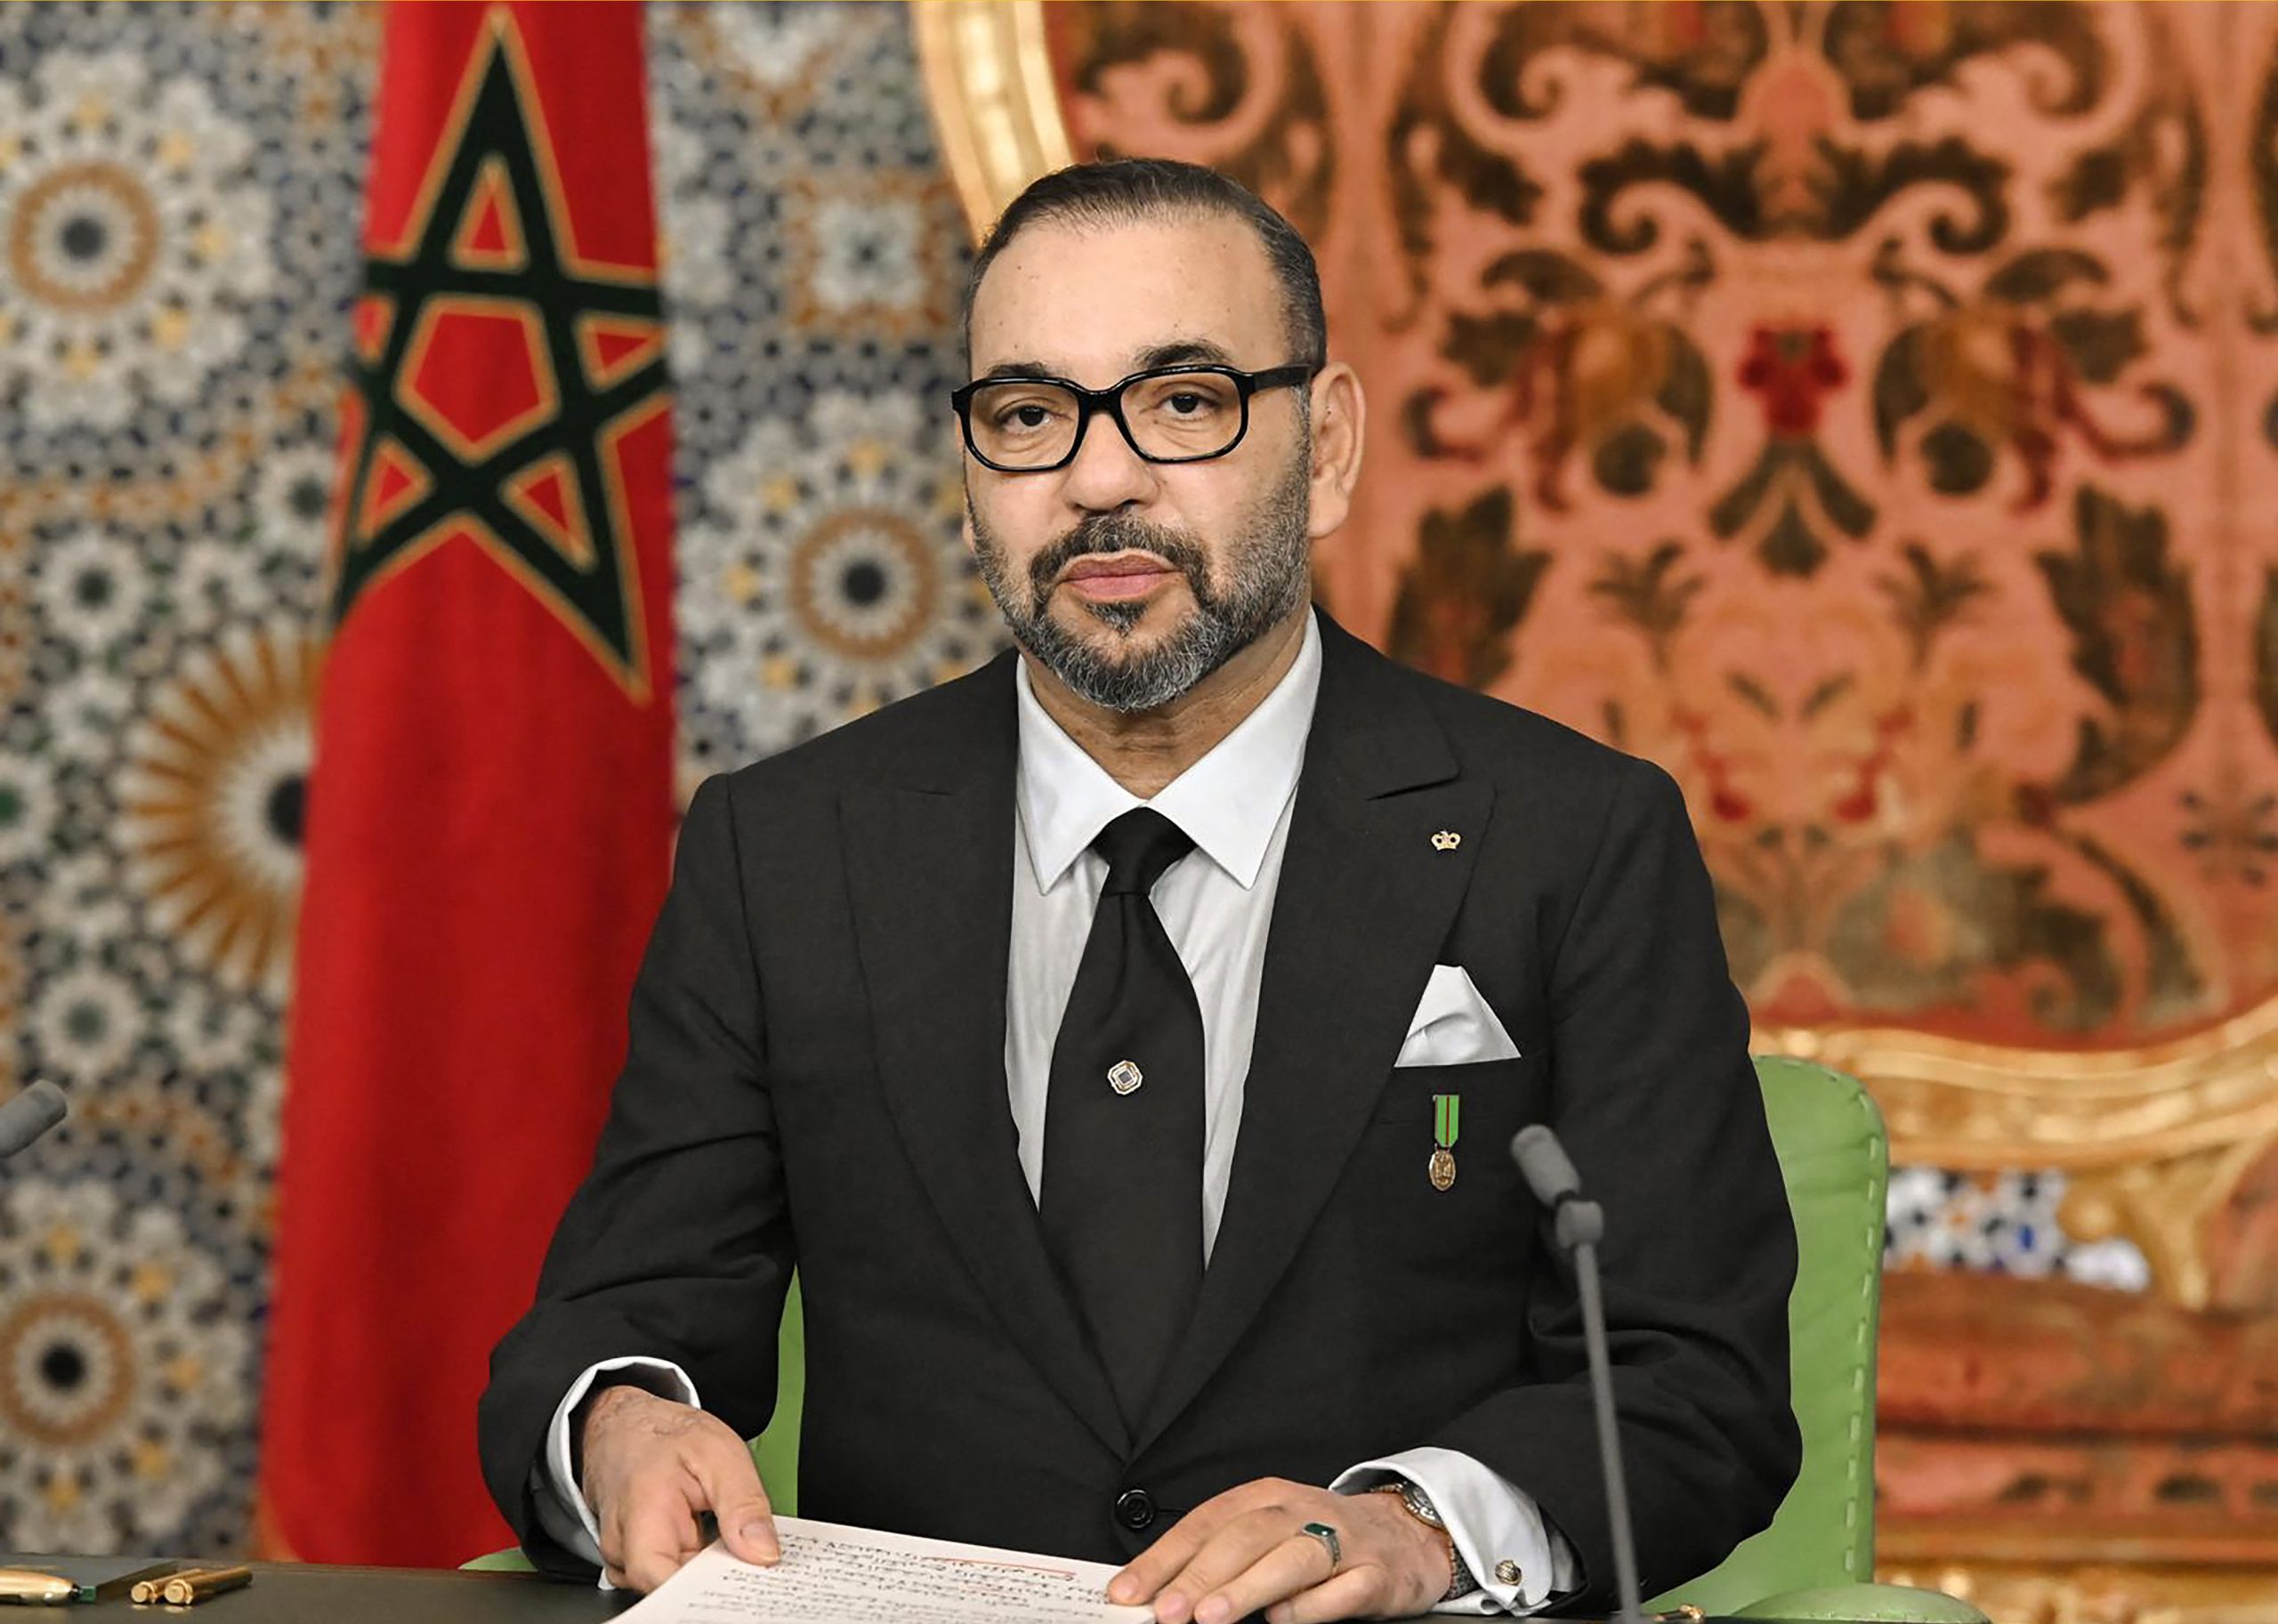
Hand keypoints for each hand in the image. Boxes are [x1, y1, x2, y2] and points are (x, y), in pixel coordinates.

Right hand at [579, 1386, 779, 1591]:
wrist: (623, 1427)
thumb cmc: (664, 1436)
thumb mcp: (719, 1452)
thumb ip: (743, 1503)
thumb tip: (762, 1552)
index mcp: (642, 1515)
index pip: (663, 1582)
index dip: (704, 1593)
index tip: (742, 1582)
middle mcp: (623, 1546)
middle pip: (670, 1590)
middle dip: (712, 1583)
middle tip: (750, 1565)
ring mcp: (624, 1558)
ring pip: (670, 1586)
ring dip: (703, 1574)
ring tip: (728, 1545)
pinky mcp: (633, 1562)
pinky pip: (666, 1577)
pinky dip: (693, 1568)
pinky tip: (709, 1548)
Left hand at [1107, 1478, 1450, 1623]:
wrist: (1407, 1537)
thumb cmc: (1322, 1539)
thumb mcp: (1270, 1534)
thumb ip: (1219, 1558)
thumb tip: (1157, 1593)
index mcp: (1267, 1496)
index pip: (1205, 1522)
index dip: (1164, 1557)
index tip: (1130, 1592)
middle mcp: (1303, 1511)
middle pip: (1245, 1537)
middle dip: (1200, 1575)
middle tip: (1166, 1611)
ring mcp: (1344, 1541)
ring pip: (1291, 1559)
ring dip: (1247, 1588)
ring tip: (1210, 1617)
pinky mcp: (1377, 1574)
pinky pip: (1342, 1590)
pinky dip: (1311, 1607)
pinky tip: (1283, 1620)